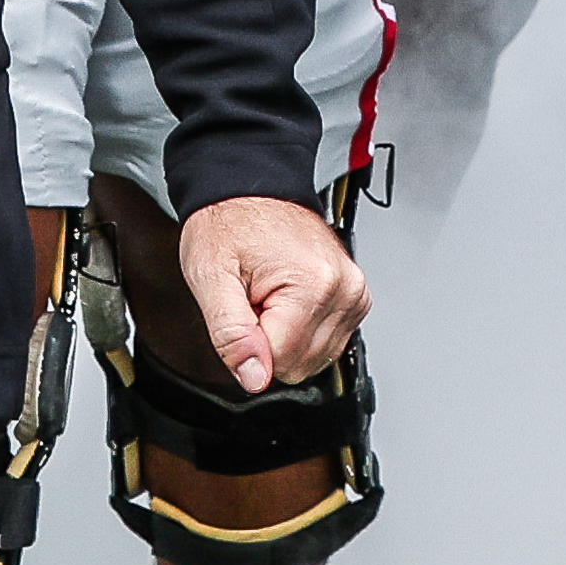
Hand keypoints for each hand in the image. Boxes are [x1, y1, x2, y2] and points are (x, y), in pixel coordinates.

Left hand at [173, 189, 366, 389]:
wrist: (251, 187)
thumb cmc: (229, 222)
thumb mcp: (210, 276)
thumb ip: (230, 334)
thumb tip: (254, 377)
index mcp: (313, 285)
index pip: (279, 362)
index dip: (249, 343)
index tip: (243, 307)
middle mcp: (344, 290)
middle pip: (300, 364)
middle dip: (268, 339)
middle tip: (254, 298)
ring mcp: (354, 293)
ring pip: (316, 358)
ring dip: (286, 335)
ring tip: (269, 294)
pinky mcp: (355, 297)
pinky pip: (328, 342)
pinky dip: (303, 328)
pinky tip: (287, 297)